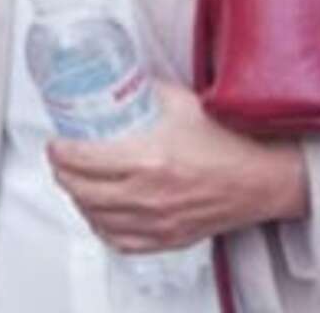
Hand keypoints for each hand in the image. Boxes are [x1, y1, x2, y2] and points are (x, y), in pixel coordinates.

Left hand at [46, 83, 306, 253]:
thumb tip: (116, 78)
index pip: (81, 160)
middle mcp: (147, 194)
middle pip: (80, 190)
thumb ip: (144, 89)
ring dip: (80, 199)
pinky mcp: (168, 238)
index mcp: (147, 159)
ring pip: (96, 217)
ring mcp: (157, 221)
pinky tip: (101, 213)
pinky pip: (120, 241)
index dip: (59, 152)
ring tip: (78, 183)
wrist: (263, 177)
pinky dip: (103, 227)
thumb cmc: (230, 140)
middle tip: (62, 161)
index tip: (56, 143)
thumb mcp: (182, 102)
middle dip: (63, 173)